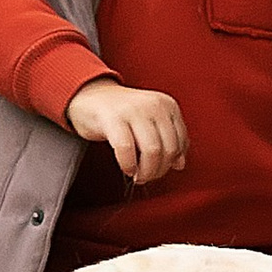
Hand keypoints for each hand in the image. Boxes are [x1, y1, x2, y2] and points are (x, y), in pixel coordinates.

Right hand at [65, 79, 189, 184]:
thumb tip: (180, 164)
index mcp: (167, 105)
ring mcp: (134, 110)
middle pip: (168, 149)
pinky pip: (127, 148)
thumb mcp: (151, 122)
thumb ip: (168, 139)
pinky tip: (127, 168)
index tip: (160, 169)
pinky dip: (129, 164)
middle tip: (147, 176)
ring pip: (152, 150)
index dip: (172, 162)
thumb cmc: (122, 113)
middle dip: (159, 170)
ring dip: (146, 171)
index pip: (181, 142)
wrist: (90, 95)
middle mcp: (154, 105)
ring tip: (137, 175)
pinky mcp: (113, 118)